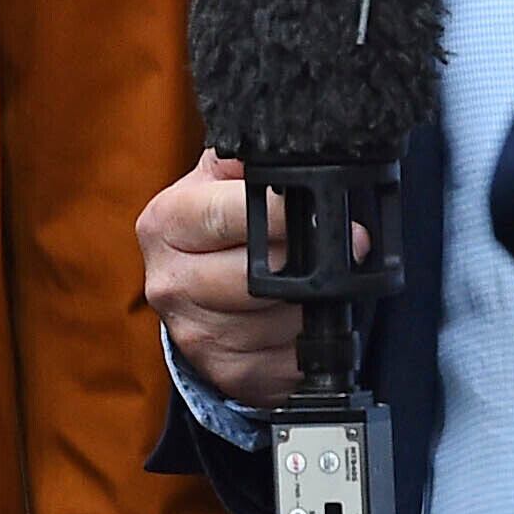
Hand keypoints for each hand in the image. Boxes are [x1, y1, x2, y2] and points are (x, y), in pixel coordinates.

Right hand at [142, 155, 348, 412]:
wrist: (194, 286)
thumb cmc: (218, 223)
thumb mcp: (222, 176)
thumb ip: (248, 159)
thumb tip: (293, 142)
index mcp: (165, 222)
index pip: (225, 215)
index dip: (282, 213)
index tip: (326, 210)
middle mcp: (167, 281)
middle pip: (254, 278)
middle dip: (309, 265)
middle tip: (348, 251)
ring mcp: (191, 333)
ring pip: (278, 322)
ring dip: (314, 305)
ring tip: (318, 285)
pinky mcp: (222, 371)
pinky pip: (285, 361)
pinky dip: (307, 342)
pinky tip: (303, 322)